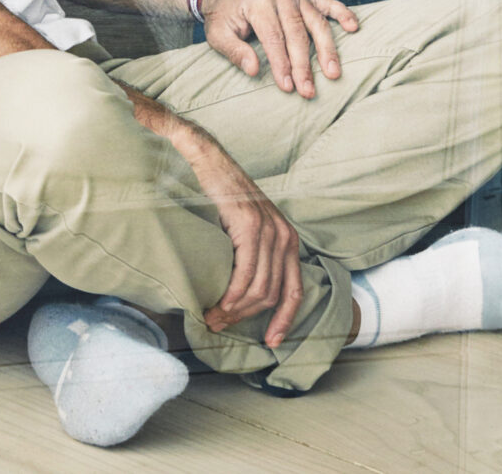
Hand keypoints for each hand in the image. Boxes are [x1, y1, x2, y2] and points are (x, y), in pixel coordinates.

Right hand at [166, 120, 309, 344]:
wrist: (207, 158)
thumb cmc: (221, 194)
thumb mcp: (245, 227)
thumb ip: (251, 254)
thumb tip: (244, 291)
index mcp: (287, 239)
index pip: (294, 290)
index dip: (285, 321)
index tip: (272, 342)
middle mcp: (284, 235)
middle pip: (272, 295)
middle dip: (247, 318)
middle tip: (220, 325)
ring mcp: (269, 230)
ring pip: (259, 289)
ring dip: (235, 311)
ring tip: (213, 318)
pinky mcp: (250, 226)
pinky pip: (246, 273)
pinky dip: (233, 294)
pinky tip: (218, 303)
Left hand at [201, 0, 361, 96]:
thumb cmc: (224, 18)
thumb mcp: (217, 35)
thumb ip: (235, 51)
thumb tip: (254, 70)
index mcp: (257, 0)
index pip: (273, 37)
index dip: (281, 63)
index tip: (288, 86)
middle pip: (297, 33)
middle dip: (304, 64)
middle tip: (309, 90)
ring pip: (316, 22)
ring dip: (326, 49)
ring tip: (333, 72)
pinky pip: (328, 3)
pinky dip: (343, 14)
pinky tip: (354, 27)